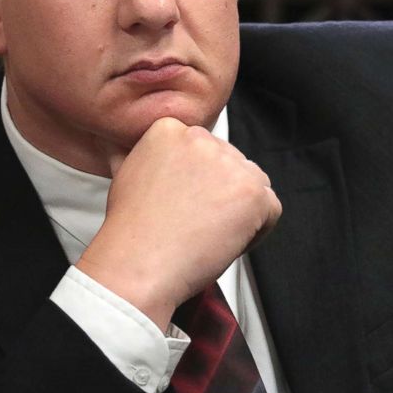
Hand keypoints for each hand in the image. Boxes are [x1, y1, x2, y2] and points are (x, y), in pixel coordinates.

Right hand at [76, 117, 280, 329]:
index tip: (184, 201)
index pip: (204, 148)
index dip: (198, 180)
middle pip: (230, 164)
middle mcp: (202, 139)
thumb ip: (138, 154)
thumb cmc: (131, 231)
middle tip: (195, 222)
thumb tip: (121, 146)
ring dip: (240, 209)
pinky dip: (257, 231)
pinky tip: (225, 240)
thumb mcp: (124, 174)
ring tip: (208, 232)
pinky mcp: (253, 191)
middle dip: (220, 193)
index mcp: (170, 128)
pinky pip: (271, 209)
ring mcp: (231, 164)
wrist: (138, 264)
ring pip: (253, 184)